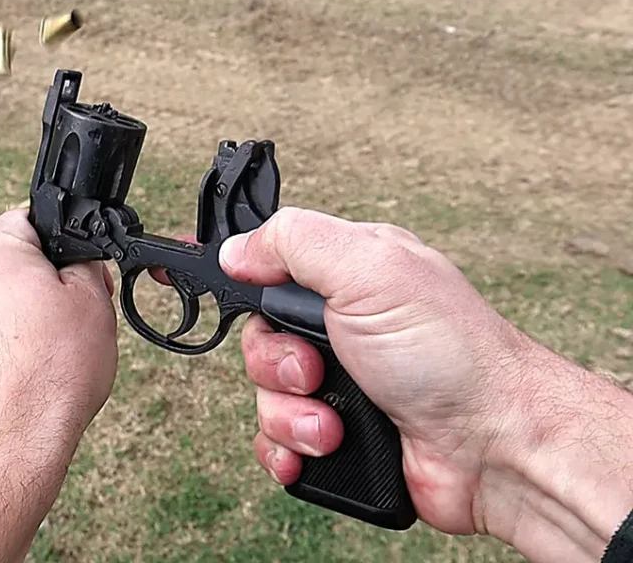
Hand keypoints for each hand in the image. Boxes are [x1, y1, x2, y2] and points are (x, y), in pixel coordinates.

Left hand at [0, 209, 117, 562]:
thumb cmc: (46, 379)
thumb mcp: (93, 303)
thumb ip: (84, 266)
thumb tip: (76, 263)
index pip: (31, 224)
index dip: (65, 255)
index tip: (81, 284)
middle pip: (5, 267)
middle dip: (37, 290)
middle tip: (68, 328)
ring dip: (11, 325)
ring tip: (41, 365)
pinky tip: (14, 385)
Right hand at [219, 207, 632, 561]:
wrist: (494, 446)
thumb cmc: (451, 354)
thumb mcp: (371, 268)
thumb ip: (296, 243)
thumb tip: (237, 249)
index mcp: (348, 275)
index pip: (269, 264)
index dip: (236, 277)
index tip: (198, 280)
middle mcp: (340, 328)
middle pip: (256, 339)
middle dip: (274, 364)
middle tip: (315, 370)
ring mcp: (340, 384)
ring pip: (263, 397)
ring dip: (290, 415)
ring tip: (333, 422)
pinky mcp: (338, 435)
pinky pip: (277, 442)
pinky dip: (290, 450)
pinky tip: (320, 450)